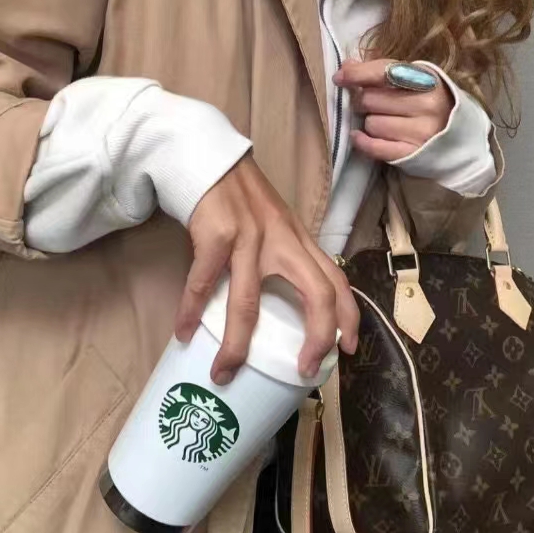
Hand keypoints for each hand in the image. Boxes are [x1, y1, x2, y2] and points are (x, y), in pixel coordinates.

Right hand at [174, 156, 359, 384]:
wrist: (209, 159)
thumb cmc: (241, 200)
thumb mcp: (276, 225)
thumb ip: (285, 255)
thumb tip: (282, 306)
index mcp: (300, 240)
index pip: (337, 280)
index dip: (349, 316)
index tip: (347, 349)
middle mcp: (284, 240)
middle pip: (317, 293)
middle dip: (317, 336)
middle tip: (304, 370)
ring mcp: (251, 237)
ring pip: (249, 303)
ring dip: (237, 345)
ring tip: (223, 373)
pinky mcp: (217, 235)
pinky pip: (203, 283)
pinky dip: (191, 312)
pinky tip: (184, 332)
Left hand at [334, 59, 453, 161]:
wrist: (458, 140)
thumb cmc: (428, 104)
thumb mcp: (412, 80)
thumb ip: (379, 71)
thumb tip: (345, 66)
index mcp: (426, 78)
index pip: (383, 72)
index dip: (356, 74)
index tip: (340, 78)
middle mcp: (427, 104)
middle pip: (370, 99)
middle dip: (364, 102)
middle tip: (373, 105)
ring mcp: (422, 131)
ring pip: (371, 124)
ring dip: (369, 124)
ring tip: (383, 123)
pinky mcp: (413, 154)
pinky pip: (375, 147)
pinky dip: (363, 142)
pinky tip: (359, 138)